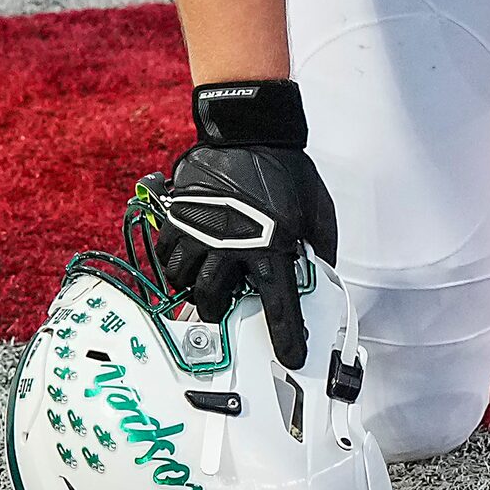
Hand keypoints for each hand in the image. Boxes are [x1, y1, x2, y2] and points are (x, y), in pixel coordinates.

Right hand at [150, 87, 337, 368]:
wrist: (249, 132)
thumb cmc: (285, 170)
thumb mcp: (317, 209)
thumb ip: (319, 246)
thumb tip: (322, 272)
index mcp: (270, 247)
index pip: (279, 305)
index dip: (286, 337)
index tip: (292, 357)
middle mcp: (231, 247)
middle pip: (216, 301)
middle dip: (221, 313)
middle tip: (227, 309)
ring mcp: (200, 232)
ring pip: (186, 281)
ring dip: (196, 289)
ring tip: (205, 285)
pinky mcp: (178, 217)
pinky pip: (167, 255)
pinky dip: (175, 265)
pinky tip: (187, 260)